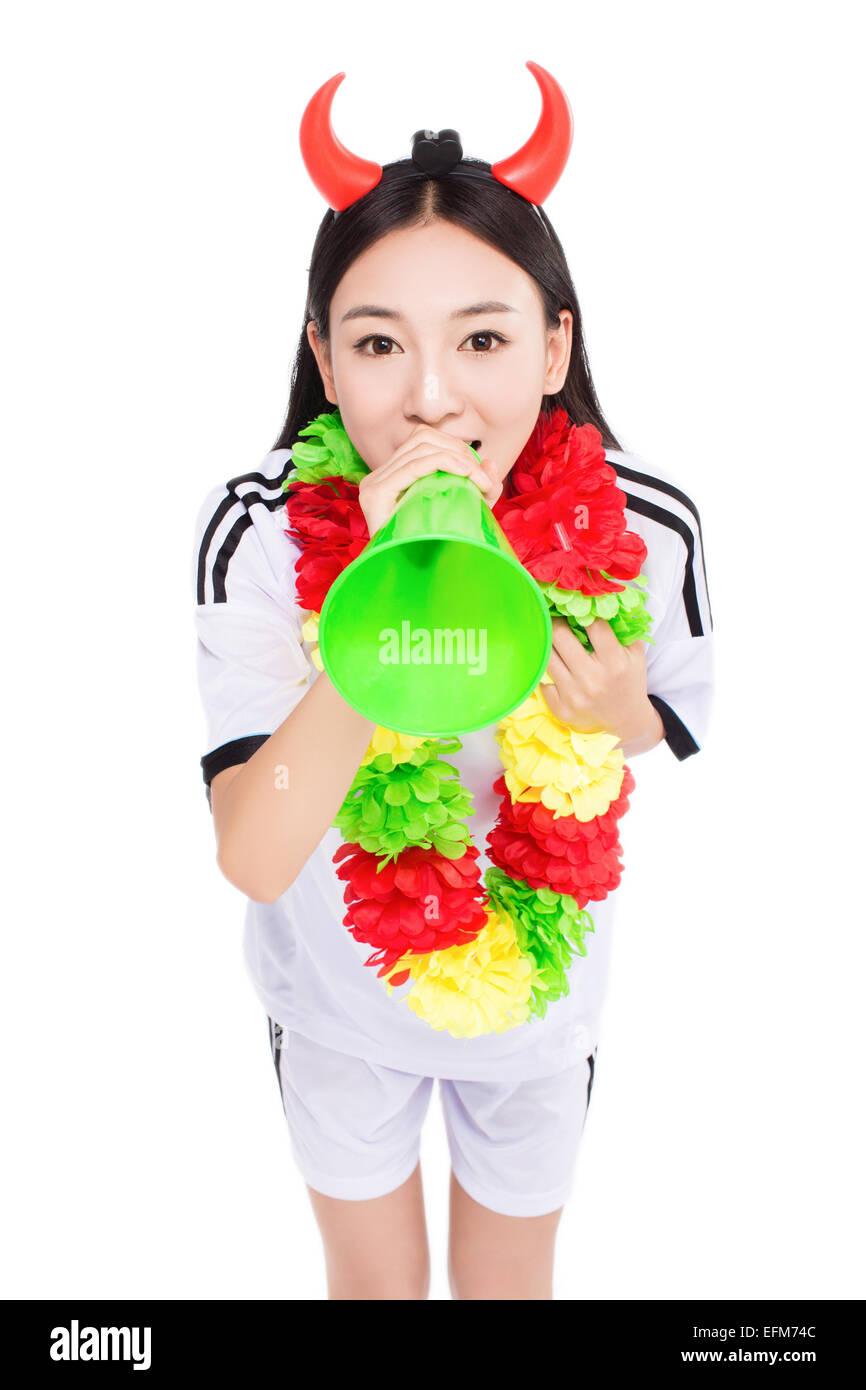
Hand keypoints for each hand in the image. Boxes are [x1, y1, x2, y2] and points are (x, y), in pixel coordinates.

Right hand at [357, 424, 501, 538]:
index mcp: (392, 477)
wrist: (416, 583)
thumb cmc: (437, 550)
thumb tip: (489, 461)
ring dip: (458, 458)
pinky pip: (414, 465)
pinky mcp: (375, 494)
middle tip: (484, 478)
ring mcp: (373, 484)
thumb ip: (479, 487)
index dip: (457, 447)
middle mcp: (378, 476)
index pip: (424, 442)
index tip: (482, 473)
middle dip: (460, 451)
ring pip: (421, 446)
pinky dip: (445, 462)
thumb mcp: (464, 512)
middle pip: (423, 437)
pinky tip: (465, 474)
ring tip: (479, 480)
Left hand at [542, 617, 653, 743]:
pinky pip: (543, 679)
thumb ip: (624, 628)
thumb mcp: (635, 654)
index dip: (584, 612)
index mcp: (614, 663)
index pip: (593, 625)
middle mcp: (592, 679)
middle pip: (560, 636)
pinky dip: (548, 670)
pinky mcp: (560, 708)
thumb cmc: (629, 682)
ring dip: (548, 643)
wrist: (625, 722)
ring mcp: (573, 695)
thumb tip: (604, 600)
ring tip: (551, 637)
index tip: (577, 606)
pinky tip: (555, 665)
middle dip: (556, 621)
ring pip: (547, 656)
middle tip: (555, 615)